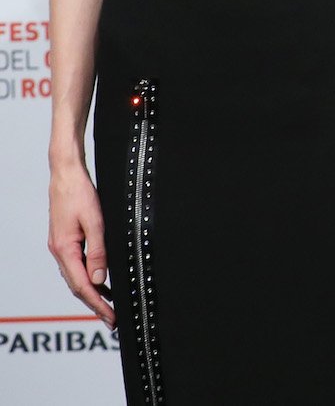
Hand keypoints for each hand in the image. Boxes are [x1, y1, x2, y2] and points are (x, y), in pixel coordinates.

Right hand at [48, 158, 112, 325]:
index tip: (111, 317)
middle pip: (78, 286)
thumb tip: (100, 278)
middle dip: (95, 304)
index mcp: (64, 249)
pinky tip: (102, 282)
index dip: (98, 304)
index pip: (82, 286)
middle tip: (113, 320)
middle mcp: (60, 252)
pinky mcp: (66, 242)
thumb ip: (99, 251)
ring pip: (77, 278)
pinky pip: (78, 266)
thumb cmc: (79, 194)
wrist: (66, 176)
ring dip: (93, 293)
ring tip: (110, 307)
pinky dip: (90, 277)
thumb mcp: (95, 221)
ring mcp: (61, 247)